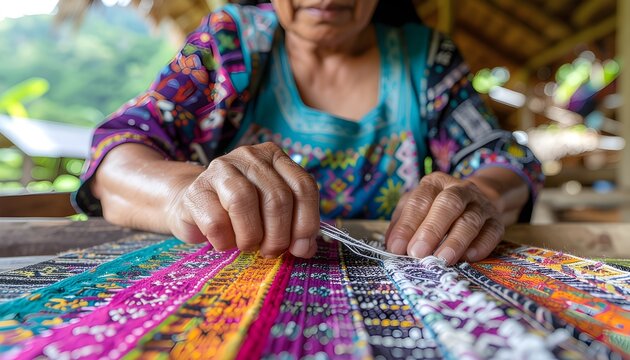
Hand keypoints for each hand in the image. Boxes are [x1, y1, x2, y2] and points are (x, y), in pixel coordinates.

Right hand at [167, 142, 319, 257]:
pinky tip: (225, 242)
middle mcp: (250, 156)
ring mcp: (220, 168)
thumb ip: (294, 227)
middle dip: (279, 235)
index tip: (301, 248)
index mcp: (275, 157)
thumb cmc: (242, 212)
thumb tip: (305, 249)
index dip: (307, 222)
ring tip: (248, 246)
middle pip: (277, 197)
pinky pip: (216, 221)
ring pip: (244, 202)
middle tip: (271, 251)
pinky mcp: (196, 190)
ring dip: (251, 236)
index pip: (303, 187)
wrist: (195, 207)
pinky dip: (225, 241)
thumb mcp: (272, 213)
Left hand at [385, 172, 503, 264]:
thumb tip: (393, 247)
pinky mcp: (496, 221)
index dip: (407, 225)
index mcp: (434, 184)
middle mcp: (459, 189)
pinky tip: (469, 257)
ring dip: (455, 241)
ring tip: (442, 260)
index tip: (397, 248)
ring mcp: (480, 204)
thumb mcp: (415, 209)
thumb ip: (402, 224)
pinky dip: (481, 245)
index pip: (419, 201)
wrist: (476, 201)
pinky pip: (492, 232)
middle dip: (431, 230)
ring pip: (470, 220)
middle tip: (418, 253)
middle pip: (448, 205)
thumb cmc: (436, 209)